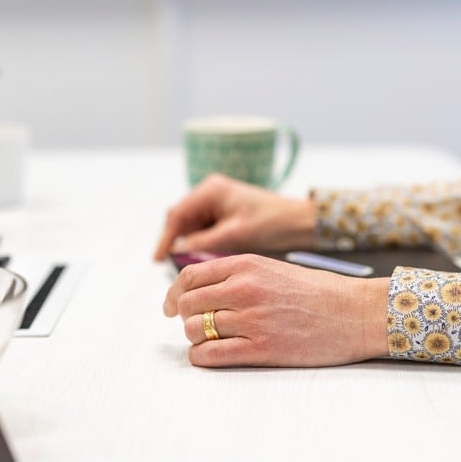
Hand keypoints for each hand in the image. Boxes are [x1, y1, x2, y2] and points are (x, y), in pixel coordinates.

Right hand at [152, 174, 316, 260]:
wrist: (301, 223)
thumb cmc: (272, 223)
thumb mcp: (235, 234)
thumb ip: (204, 241)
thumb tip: (178, 251)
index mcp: (211, 191)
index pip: (177, 215)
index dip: (166, 239)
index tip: (158, 260)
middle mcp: (211, 193)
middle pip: (182, 221)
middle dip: (176, 244)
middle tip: (171, 269)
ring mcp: (217, 203)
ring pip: (192, 227)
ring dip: (189, 246)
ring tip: (187, 270)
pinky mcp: (225, 215)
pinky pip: (205, 230)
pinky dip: (202, 245)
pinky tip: (203, 262)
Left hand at [164, 254, 389, 366]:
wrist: (356, 313)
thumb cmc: (320, 292)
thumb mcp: (274, 269)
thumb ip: (238, 275)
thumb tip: (200, 290)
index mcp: (246, 265)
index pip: (190, 276)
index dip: (174, 293)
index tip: (172, 305)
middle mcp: (244, 289)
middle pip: (187, 303)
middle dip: (184, 317)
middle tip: (193, 326)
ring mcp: (251, 319)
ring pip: (194, 330)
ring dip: (196, 338)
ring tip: (211, 341)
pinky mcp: (260, 349)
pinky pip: (210, 355)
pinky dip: (202, 357)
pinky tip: (212, 356)